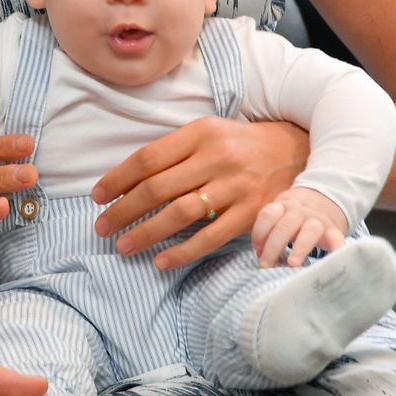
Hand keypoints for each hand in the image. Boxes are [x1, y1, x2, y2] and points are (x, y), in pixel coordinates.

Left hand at [92, 117, 307, 269]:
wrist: (297, 150)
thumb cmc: (238, 144)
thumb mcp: (206, 134)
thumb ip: (171, 153)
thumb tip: (125, 182)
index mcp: (200, 133)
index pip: (147, 158)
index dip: (118, 179)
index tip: (97, 197)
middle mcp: (217, 158)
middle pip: (158, 188)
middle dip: (123, 210)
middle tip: (101, 227)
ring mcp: (237, 187)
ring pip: (180, 214)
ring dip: (146, 233)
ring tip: (122, 246)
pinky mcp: (253, 213)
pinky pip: (211, 237)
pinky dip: (183, 252)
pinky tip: (161, 261)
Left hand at [251, 187, 346, 266]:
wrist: (320, 203)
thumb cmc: (291, 219)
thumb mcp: (278, 219)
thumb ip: (268, 234)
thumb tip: (262, 256)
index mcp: (282, 207)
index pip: (269, 215)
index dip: (260, 232)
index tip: (257, 248)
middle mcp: (300, 212)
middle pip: (285, 226)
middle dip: (273, 247)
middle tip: (266, 265)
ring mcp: (318, 220)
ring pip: (310, 230)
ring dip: (300, 248)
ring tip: (292, 264)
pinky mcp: (333, 231)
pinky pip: (336, 238)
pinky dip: (336, 248)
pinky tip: (332, 258)